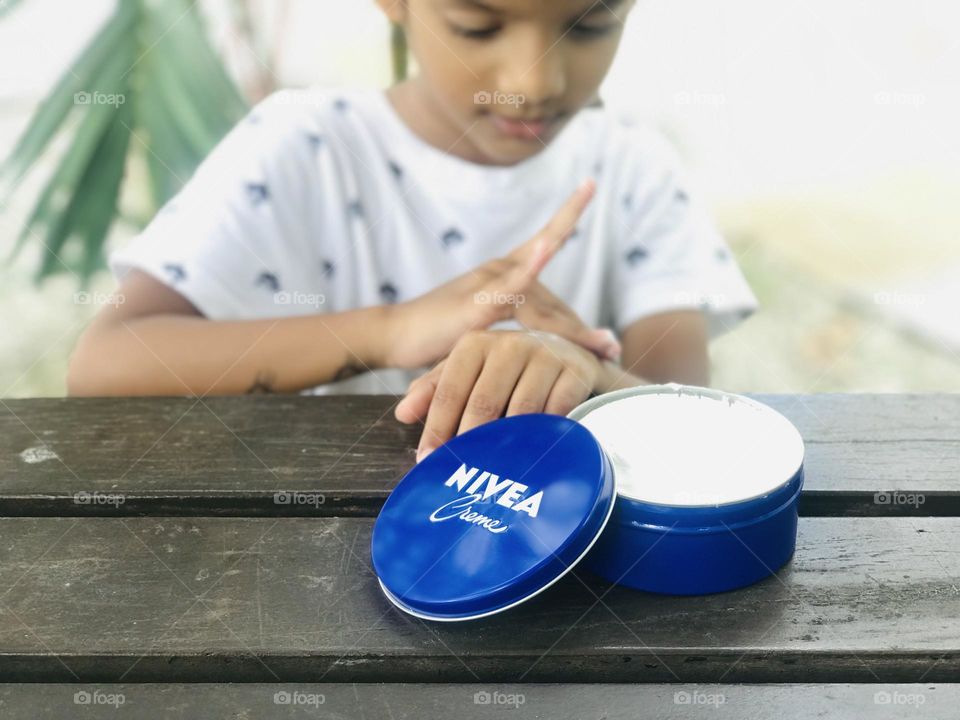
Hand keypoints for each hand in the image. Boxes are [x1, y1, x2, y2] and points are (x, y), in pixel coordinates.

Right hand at [380, 179, 619, 369]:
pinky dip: (530, 267)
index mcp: (501, 271)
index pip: (544, 244)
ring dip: (574, 328)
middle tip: (612, 349)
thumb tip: (537, 342)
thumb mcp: (481, 330)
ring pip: (542, 302)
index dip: (567, 214)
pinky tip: (547, 251)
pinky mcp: (476, 303)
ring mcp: (488, 283)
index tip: (589, 183)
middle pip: (554, 300)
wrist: (392, 336)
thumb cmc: (434, 335)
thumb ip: (509, 327)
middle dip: (582, 329)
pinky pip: (510, 287)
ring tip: (605, 345)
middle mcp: (498, 268)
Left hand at [395, 329, 604, 462]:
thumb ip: (435, 389)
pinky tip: (535, 454)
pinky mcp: (575, 370)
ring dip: (508, 444)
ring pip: (521, 409)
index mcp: (476, 344)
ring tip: (496, 471)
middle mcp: (510, 344)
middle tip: (462, 473)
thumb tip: (403, 414)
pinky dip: (545, 435)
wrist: (571, 354)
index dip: (437, 428)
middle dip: (470, 442)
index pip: (449, 390)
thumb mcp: (471, 372)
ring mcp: (545, 355)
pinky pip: (556, 411)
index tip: (428, 459)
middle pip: (483, 402)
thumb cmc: (510, 369)